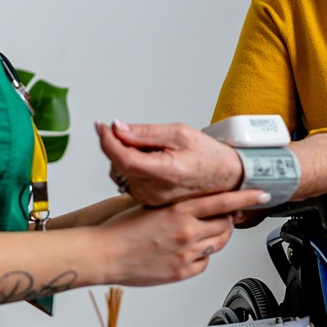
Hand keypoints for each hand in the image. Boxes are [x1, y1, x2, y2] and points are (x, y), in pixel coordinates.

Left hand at [98, 120, 245, 206]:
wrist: (225, 178)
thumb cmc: (208, 156)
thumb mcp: (180, 133)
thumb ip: (146, 132)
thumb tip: (118, 128)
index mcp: (165, 172)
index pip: (123, 158)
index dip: (107, 140)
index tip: (101, 126)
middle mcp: (155, 191)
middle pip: (118, 164)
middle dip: (120, 144)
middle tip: (141, 136)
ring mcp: (151, 198)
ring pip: (120, 172)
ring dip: (126, 156)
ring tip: (153, 151)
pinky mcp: (148, 201)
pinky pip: (128, 180)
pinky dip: (132, 167)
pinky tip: (151, 162)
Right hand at [100, 188, 270, 284]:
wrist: (104, 254)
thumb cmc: (121, 230)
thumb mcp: (151, 205)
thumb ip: (176, 204)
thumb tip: (193, 203)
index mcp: (180, 209)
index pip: (224, 200)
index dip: (246, 197)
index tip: (262, 193)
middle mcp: (187, 231)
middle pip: (226, 224)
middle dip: (226, 220)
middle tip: (219, 218)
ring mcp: (186, 253)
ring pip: (217, 244)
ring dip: (215, 238)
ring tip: (200, 234)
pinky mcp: (182, 271)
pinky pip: (204, 263)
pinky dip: (200, 257)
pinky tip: (186, 251)